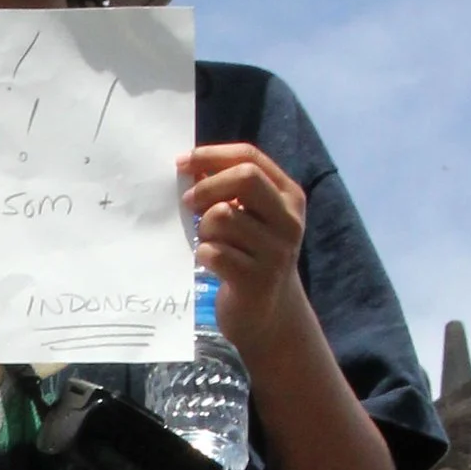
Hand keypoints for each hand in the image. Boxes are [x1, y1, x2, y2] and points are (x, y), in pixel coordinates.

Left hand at [177, 144, 305, 363]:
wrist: (270, 314)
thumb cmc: (252, 257)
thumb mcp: (251, 218)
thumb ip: (228, 190)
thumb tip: (190, 166)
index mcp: (289, 196)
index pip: (250, 157)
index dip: (211, 155)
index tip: (182, 163)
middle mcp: (289, 220)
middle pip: (244, 177)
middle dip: (208, 186)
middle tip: (188, 202)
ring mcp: (276, 251)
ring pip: (222, 216)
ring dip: (203, 228)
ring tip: (210, 241)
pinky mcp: (256, 279)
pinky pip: (213, 252)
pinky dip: (203, 254)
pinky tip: (212, 264)